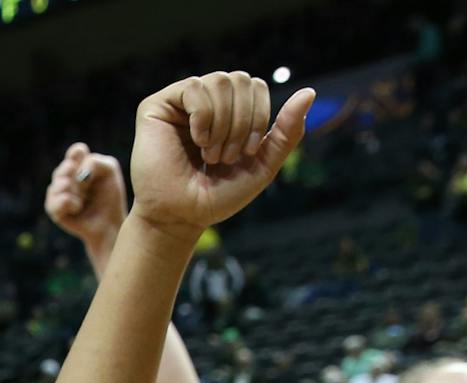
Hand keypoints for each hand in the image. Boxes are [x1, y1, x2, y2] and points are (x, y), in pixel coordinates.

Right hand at [45, 145, 126, 261]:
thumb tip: (77, 174)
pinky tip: (77, 207)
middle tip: (87, 184)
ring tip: (83, 200)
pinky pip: (56, 200)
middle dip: (76, 175)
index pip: (75, 152)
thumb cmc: (109, 198)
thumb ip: (95, 162)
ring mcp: (58, 193)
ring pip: (58, 183)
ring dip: (73, 189)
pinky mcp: (53, 209)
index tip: (85, 161)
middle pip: (65, 167)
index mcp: (81, 165)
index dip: (77, 153)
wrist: (108, 225)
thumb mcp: (109, 172)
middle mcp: (66, 177)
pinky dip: (68, 202)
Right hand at [128, 73, 314, 244]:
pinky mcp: (157, 106)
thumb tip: (309, 92)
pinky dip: (203, 117)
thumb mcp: (263, 164)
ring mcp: (181, 101)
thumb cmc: (218, 196)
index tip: (247, 153)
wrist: (181, 217)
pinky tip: (196, 140)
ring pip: (219, 80)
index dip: (259, 116)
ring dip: (223, 124)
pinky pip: (194, 88)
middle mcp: (206, 100)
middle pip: (241, 79)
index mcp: (230, 110)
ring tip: (210, 154)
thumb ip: (287, 132)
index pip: (256, 86)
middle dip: (241, 122)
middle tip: (226, 157)